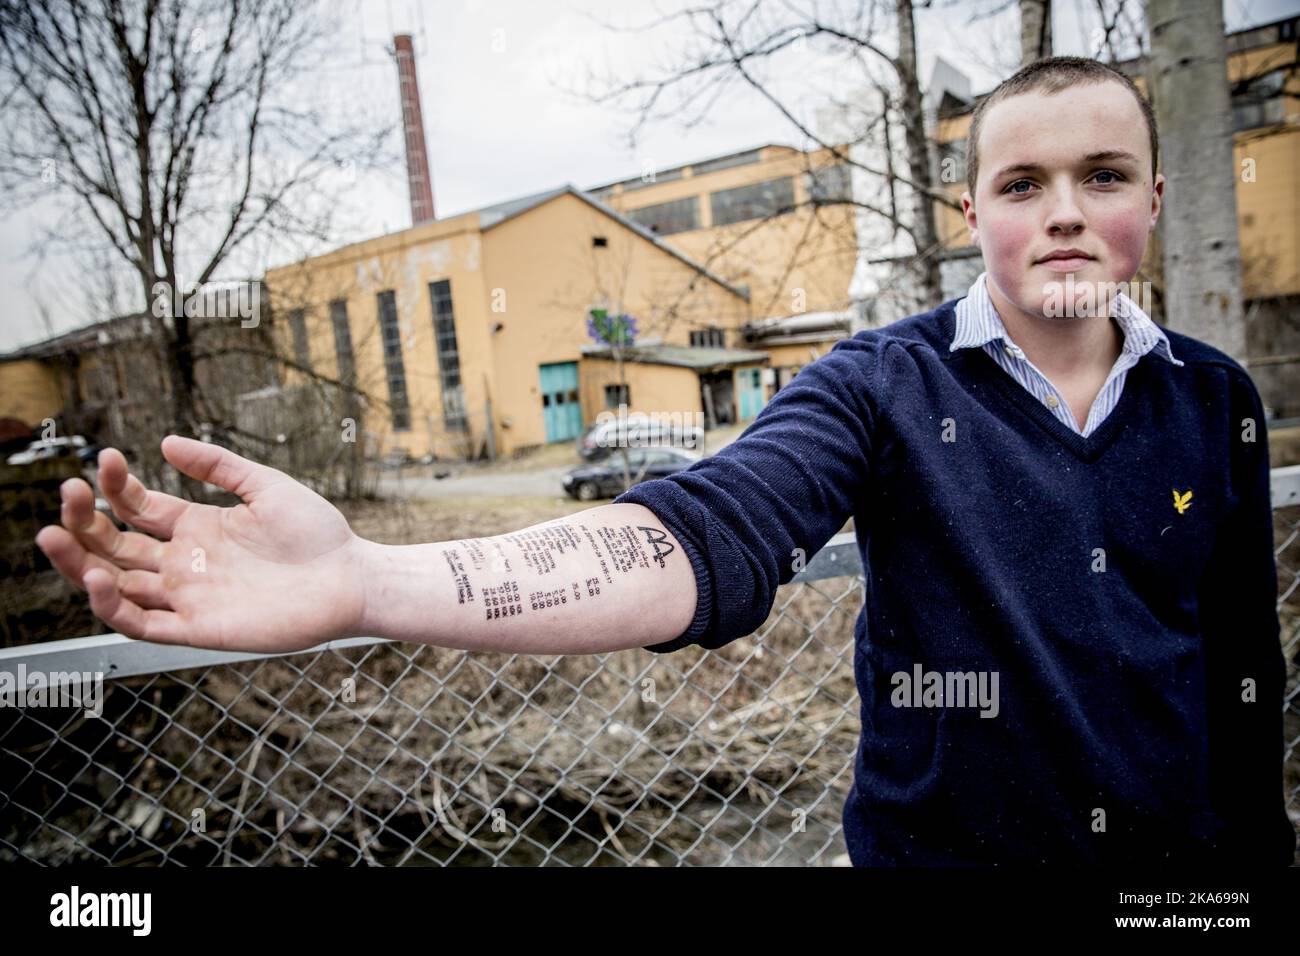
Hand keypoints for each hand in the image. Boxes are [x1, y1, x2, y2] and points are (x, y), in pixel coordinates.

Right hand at [35, 435, 368, 652]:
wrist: (351, 577)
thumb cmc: (316, 534)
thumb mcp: (265, 486)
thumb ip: (218, 464)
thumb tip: (164, 442)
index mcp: (196, 527)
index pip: (136, 507)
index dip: (114, 485)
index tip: (104, 458)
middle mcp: (184, 563)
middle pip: (114, 546)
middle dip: (82, 522)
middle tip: (65, 493)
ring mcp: (188, 597)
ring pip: (115, 586)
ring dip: (80, 564)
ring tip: (53, 534)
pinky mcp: (199, 629)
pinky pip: (142, 624)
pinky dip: (113, 605)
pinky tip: (99, 577)